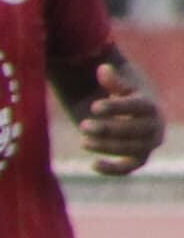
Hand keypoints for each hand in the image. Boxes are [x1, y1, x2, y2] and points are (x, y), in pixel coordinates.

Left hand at [79, 55, 165, 177]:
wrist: (131, 114)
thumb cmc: (122, 98)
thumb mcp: (118, 88)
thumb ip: (112, 80)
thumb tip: (103, 68)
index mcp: (150, 105)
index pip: (137, 106)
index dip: (117, 107)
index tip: (94, 107)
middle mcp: (154, 126)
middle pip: (134, 130)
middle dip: (108, 129)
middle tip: (83, 125)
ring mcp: (148, 143)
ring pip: (131, 149)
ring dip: (107, 147)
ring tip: (83, 141)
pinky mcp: (139, 158)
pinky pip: (129, 168)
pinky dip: (114, 169)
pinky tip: (92, 165)